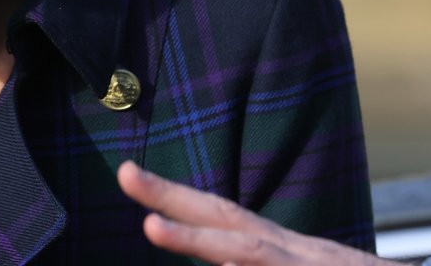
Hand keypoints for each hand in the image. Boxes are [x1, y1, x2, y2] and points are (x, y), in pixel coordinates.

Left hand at [117, 161, 393, 264]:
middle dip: (171, 199)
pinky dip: (246, 264)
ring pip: (248, 250)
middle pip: (225, 218)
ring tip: (153, 227)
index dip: (171, 196)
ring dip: (200, 240)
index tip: (126, 175)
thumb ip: (250, 260)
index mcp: (275, 248)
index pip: (217, 215)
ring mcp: (306, 265)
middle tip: (124, 174)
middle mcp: (288, 251)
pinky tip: (228, 260)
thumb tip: (218, 259)